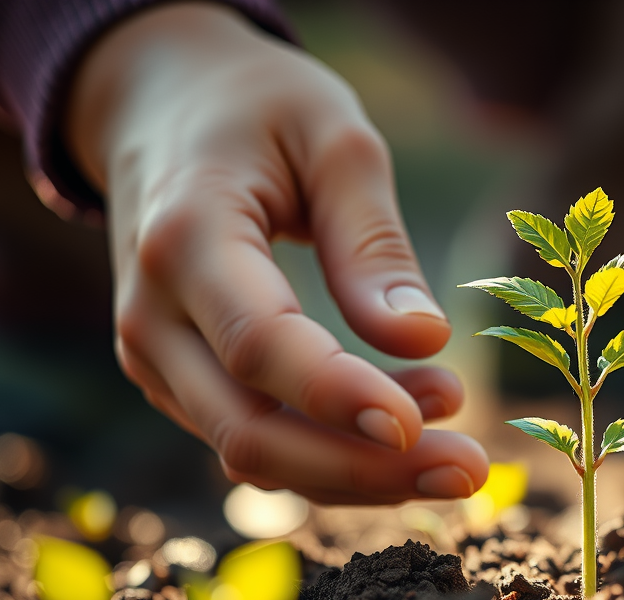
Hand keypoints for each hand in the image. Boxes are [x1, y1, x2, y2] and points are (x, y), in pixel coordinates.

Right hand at [66, 2, 486, 502]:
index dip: (338, 395)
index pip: (258, 343)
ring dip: (358, 471)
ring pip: (253, 454)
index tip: (421, 427)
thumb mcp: (333, 139)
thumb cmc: (257, 110)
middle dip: (364, 468)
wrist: (155, 105)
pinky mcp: (176, 380)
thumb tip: (427, 339)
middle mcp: (151, 315)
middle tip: (472, 470)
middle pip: (250, 430)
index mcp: (185, 237)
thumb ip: (373, 242)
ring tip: (459, 451)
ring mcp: (153, 357)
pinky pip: (254, 438)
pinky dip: (331, 450)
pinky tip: (408, 426)